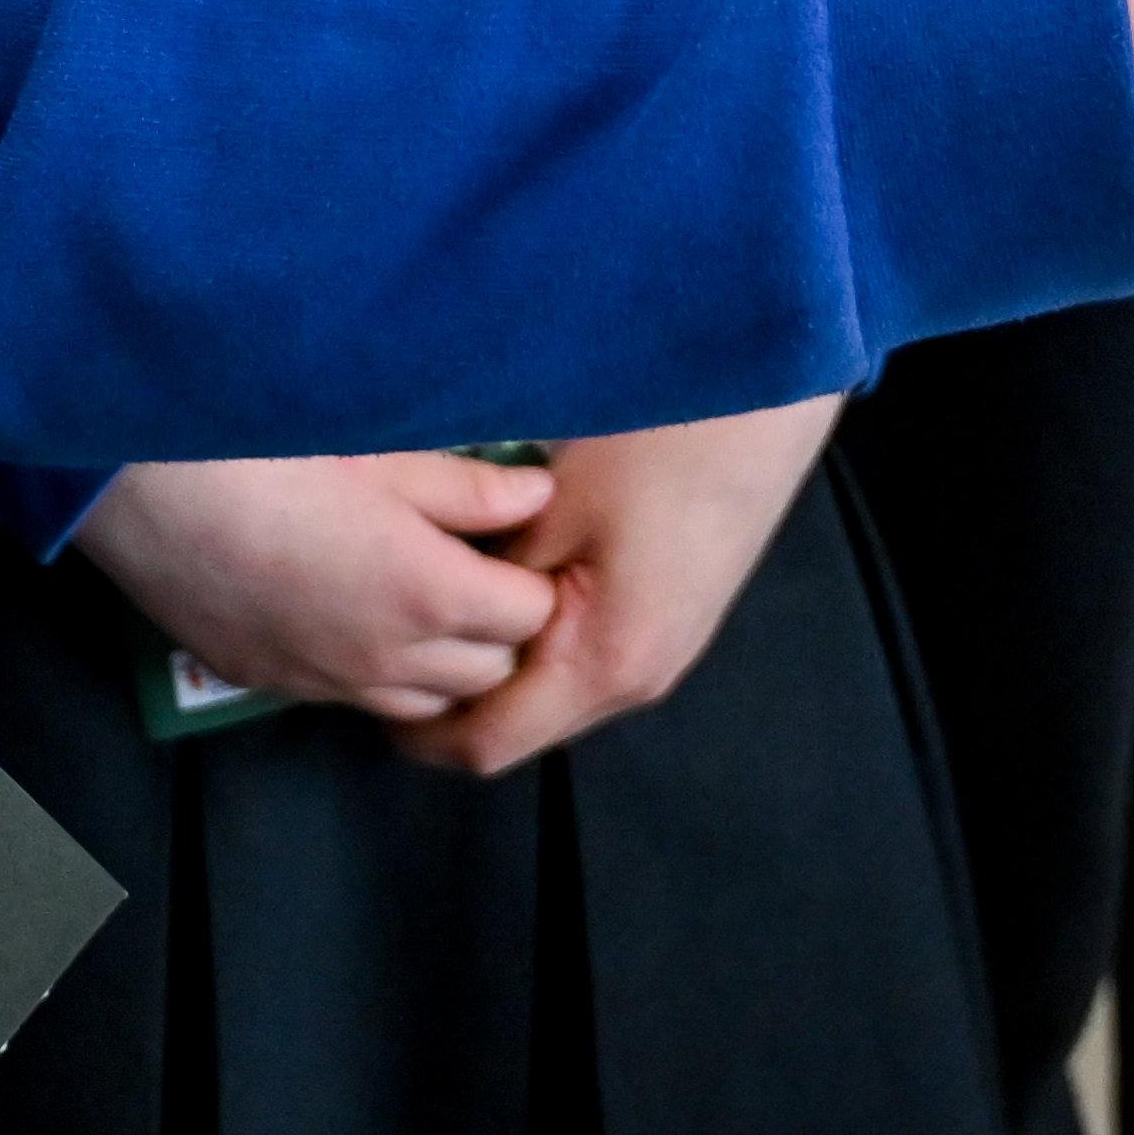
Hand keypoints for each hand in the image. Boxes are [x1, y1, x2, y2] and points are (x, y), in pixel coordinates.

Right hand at [72, 451, 558, 722]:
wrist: (147, 492)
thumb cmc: (269, 456)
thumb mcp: (382, 457)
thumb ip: (470, 488)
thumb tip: (537, 495)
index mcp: (429, 594)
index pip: (529, 617)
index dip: (535, 580)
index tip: (523, 546)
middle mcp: (387, 658)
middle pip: (489, 672)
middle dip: (500, 629)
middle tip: (485, 570)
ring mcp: (327, 682)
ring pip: (426, 703)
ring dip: (444, 663)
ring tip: (428, 600)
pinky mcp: (275, 686)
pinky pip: (358, 701)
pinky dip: (381, 674)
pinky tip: (356, 616)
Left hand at [391, 403, 838, 779]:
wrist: (768, 391)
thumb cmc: (658, 438)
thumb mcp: (551, 507)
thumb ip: (489, 578)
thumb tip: (436, 614)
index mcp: (605, 664)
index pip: (487, 743)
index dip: (418, 732)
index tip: (364, 688)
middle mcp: (642, 676)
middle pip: (524, 726)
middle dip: (455, 696)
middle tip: (394, 641)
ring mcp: (668, 648)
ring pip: (557, 690)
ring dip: (499, 662)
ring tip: (445, 607)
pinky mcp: (677, 613)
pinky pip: (590, 653)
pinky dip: (541, 636)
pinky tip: (513, 581)